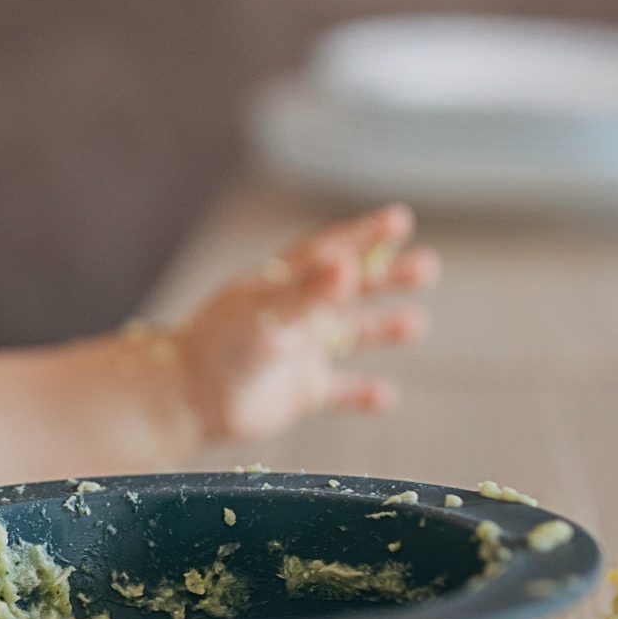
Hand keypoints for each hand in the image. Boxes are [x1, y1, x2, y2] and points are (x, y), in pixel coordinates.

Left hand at [174, 204, 436, 439]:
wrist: (188, 399)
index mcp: (282, 285)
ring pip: (351, 335)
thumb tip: (350, 263)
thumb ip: (308, 292)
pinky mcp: (300, 392)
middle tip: (429, 266)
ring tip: (419, 323)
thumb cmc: (219, 346)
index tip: (400, 219)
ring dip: (385, 329)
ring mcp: (300, 353)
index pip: (330, 252)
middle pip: (351, 289)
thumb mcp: (266, 313)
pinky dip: (362, 394)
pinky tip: (388, 396)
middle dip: (388, 278)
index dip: (364, 235)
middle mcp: (295, 314)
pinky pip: (339, 392)